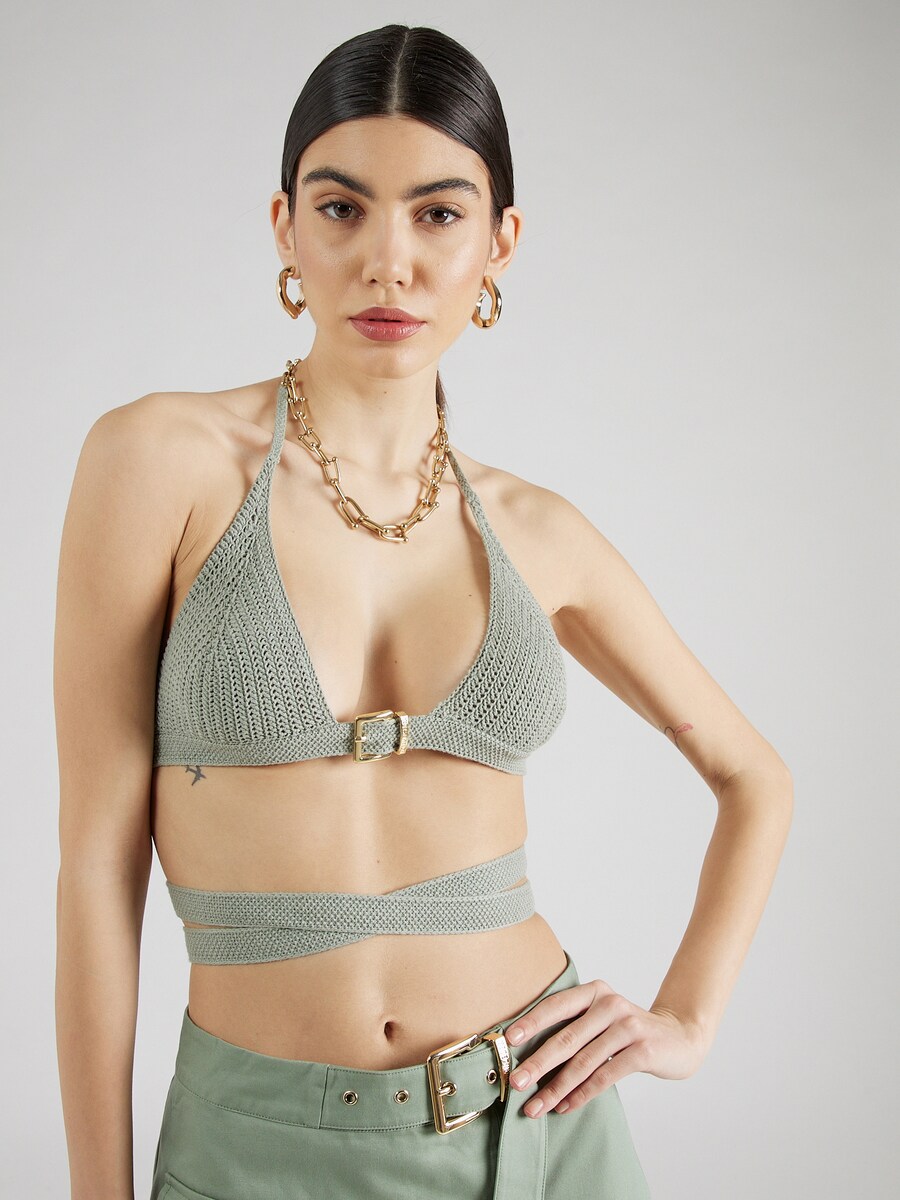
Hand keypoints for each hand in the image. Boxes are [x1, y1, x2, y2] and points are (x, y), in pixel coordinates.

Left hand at [503, 979, 707, 1117]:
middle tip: (515, 1083)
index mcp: (594, 991)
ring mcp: (628, 1026)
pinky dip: (581, 1094)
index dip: (531, 1022)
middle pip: (566, 1038)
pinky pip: (605, 1076)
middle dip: (537, 1063)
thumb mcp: (601, 1019)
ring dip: (556, 1088)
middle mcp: (610, 1004)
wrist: (679, 1038)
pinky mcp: (642, 1050)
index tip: (509, 1040)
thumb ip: (573, 1027)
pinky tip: (564, 1107)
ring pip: (583, 1062)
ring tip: (535, 1106)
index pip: (556, 1005)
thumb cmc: (627, 1032)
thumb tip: (526, 1053)